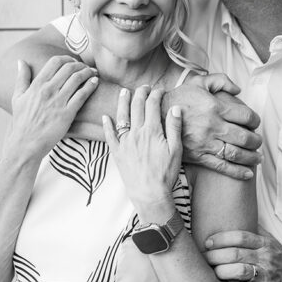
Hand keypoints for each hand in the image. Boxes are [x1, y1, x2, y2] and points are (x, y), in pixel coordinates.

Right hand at [4, 56, 98, 161]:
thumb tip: (21, 61)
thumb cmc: (22, 121)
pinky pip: (82, 95)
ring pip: (77, 79)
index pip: (55, 62)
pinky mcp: (67, 113)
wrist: (26, 143)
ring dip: (88, 72)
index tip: (73, 61)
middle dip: (80, 64)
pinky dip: (91, 86)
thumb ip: (21, 78)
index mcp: (37, 85)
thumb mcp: (17, 97)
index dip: (67, 58)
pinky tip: (95, 82)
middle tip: (86, 67)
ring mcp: (58, 101)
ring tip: (93, 73)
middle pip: (69, 68)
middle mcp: (48, 90)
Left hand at [103, 85, 182, 217]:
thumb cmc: (165, 173)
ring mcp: (125, 142)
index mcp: (152, 131)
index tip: (159, 90)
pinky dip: (106, 125)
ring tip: (124, 92)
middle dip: (140, 93)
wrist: (149, 194)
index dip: (156, 94)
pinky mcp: (117, 153)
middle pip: (137, 106)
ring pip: (122, 116)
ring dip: (123, 102)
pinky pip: (109, 136)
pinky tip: (105, 117)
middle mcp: (136, 133)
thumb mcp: (176, 150)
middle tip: (144, 88)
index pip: (152, 105)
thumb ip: (175, 127)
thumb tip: (175, 108)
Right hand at [164, 74, 262, 180]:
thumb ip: (221, 81)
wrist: (155, 116)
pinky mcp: (198, 156)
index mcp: (216, 107)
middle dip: (256, 141)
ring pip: (236, 153)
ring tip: (257, 157)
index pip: (246, 116)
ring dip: (251, 157)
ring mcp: (206, 143)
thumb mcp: (199, 82)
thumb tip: (238, 90)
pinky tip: (248, 173)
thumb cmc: (179, 98)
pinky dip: (237, 171)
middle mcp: (213, 126)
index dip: (255, 120)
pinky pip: (222, 166)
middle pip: (245, 137)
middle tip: (258, 141)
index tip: (255, 123)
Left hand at [204, 229, 281, 281]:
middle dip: (215, 255)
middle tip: (204, 258)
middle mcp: (265, 258)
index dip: (222, 238)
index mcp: (265, 244)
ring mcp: (265, 276)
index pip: (241, 237)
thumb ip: (258, 231)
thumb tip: (240, 215)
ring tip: (211, 272)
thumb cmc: (281, 262)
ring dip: (221, 271)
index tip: (208, 242)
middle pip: (236, 253)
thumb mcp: (273, 243)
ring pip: (239, 270)